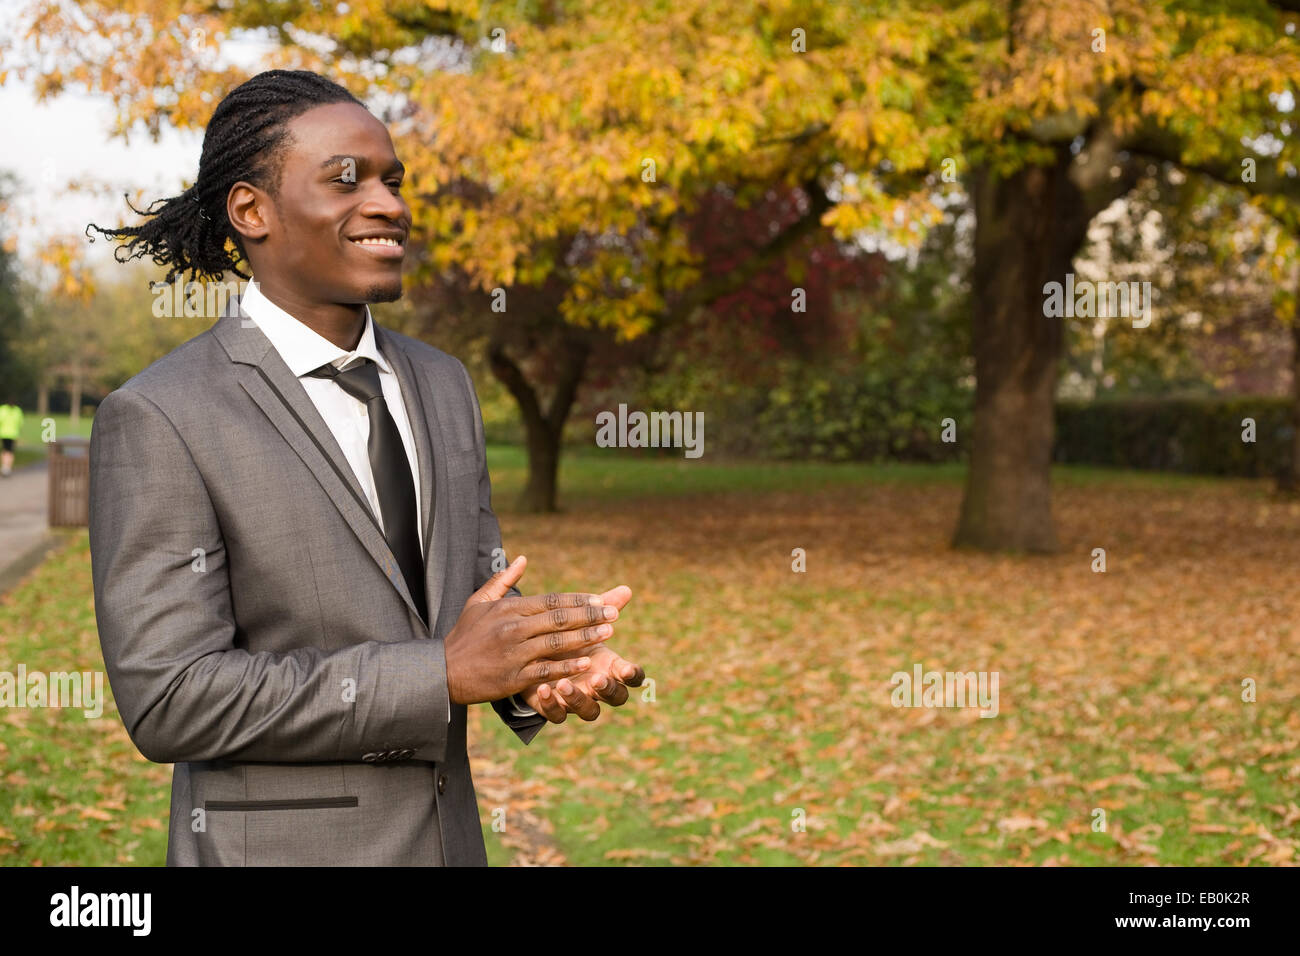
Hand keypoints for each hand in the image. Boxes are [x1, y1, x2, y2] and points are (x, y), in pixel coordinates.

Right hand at [444, 555, 617, 704]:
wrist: (442, 671)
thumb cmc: (464, 635)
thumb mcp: (479, 602)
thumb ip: (504, 580)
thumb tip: (523, 559)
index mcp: (508, 609)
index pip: (551, 600)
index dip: (577, 600)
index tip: (600, 599)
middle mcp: (513, 628)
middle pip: (558, 619)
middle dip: (589, 615)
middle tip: (614, 613)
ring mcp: (514, 653)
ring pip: (556, 643)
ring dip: (584, 638)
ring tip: (608, 633)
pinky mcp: (513, 677)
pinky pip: (545, 671)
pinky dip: (566, 667)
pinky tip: (586, 664)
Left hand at [519, 585, 644, 722]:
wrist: (532, 650)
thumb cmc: (565, 634)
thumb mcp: (581, 621)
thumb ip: (602, 608)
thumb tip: (626, 588)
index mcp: (610, 665)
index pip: (632, 676)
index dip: (633, 675)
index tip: (625, 669)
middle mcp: (598, 686)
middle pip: (617, 697)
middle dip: (608, 689)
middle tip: (596, 678)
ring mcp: (579, 700)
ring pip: (590, 711)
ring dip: (578, 699)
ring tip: (563, 683)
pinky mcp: (555, 707)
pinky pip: (558, 716)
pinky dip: (551, 705)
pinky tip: (541, 688)